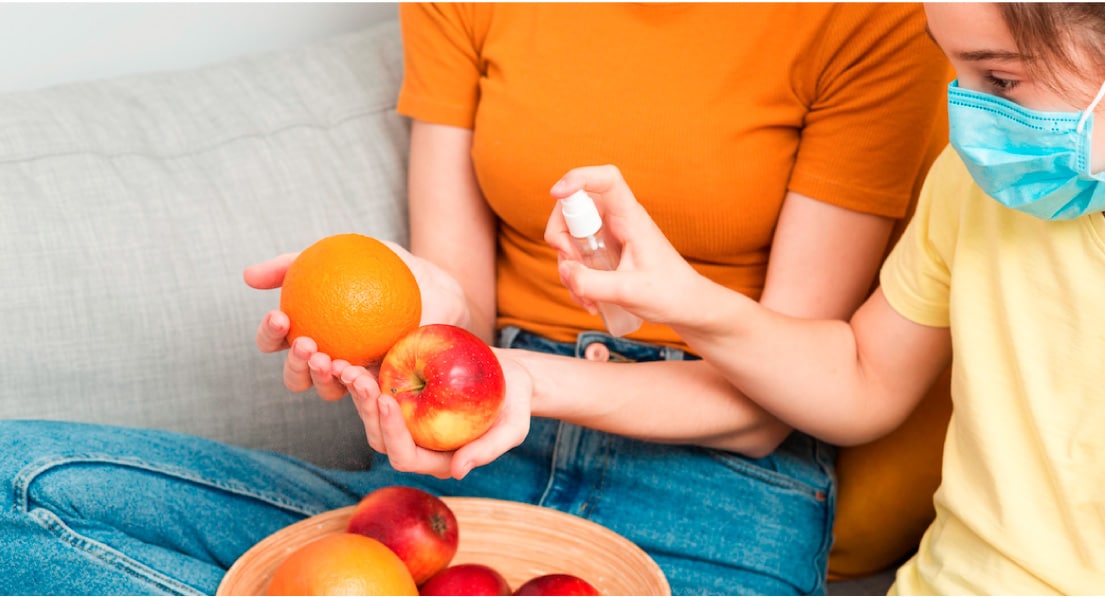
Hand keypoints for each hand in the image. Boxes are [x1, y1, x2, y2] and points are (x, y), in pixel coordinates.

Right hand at [242, 241, 470, 398]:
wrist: (439, 285)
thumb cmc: (386, 269)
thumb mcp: (343, 253)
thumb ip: (295, 263)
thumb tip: (247, 277)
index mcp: (311, 330)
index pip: (277, 341)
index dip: (270, 335)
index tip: (280, 316)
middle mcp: (328, 359)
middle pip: (295, 376)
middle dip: (294, 365)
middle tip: (307, 344)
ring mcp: (357, 377)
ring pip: (328, 390)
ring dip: (323, 378)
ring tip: (332, 360)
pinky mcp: (387, 388)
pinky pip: (369, 394)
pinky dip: (361, 386)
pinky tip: (364, 373)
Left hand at [341, 347, 531, 479]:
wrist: (510, 377)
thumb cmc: (514, 404)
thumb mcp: (513, 427)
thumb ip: (489, 450)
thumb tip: (459, 472)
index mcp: (437, 459)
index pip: (405, 456)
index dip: (392, 433)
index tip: (388, 399)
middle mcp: (416, 443)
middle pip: (379, 437)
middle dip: (365, 410)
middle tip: (358, 378)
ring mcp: (406, 419)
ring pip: (370, 414)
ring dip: (356, 394)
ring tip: (350, 367)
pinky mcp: (402, 394)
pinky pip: (375, 389)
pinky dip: (363, 375)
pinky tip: (354, 355)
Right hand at [545, 165, 703, 325]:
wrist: (685, 307)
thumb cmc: (669, 293)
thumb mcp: (629, 292)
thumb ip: (593, 283)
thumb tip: (566, 271)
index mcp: (631, 218)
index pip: (606, 179)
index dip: (578, 178)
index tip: (557, 193)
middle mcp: (618, 221)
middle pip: (575, 207)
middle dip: (562, 238)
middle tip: (571, 267)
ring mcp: (609, 236)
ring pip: (571, 236)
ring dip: (569, 267)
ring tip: (586, 296)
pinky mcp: (605, 253)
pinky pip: (577, 257)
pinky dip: (575, 278)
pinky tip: (589, 300)